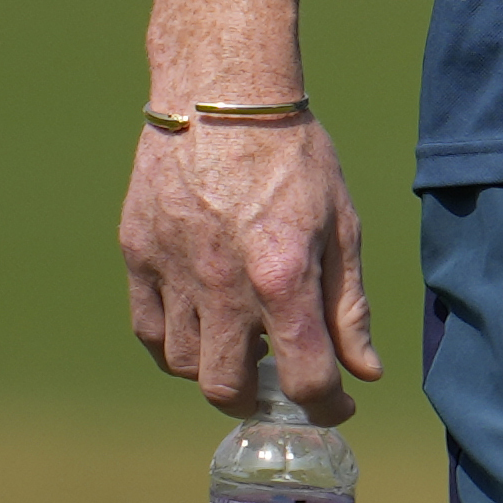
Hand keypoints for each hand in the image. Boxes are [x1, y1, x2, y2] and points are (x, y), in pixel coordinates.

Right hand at [119, 116, 379, 422]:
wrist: (223, 97)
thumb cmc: (295, 156)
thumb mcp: (343, 225)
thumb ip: (349, 305)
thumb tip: (365, 370)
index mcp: (283, 275)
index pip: (304, 375)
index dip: (327, 405)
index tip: (338, 404)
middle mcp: (222, 284)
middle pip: (228, 388)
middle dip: (259, 399)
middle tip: (278, 381)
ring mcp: (171, 272)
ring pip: (183, 365)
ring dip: (216, 368)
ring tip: (243, 342)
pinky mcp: (137, 257)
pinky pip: (148, 331)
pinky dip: (174, 344)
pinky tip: (202, 326)